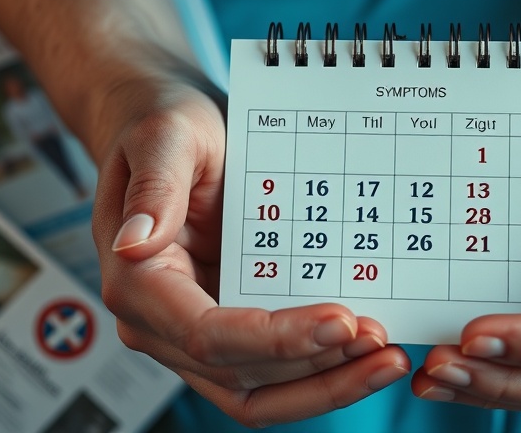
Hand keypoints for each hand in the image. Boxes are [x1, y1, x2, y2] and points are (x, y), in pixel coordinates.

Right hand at [88, 59, 409, 427]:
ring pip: (257, 393)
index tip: (342, 321)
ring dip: (324, 384)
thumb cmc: (166, 127)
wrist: (171, 132)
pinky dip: (316, 374)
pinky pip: (271, 376)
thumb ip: (155, 185)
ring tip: (384, 358)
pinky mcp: (227, 334)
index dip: (275, 338)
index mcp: (137, 280)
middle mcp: (158, 323)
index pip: (206, 333)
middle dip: (316, 367)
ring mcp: (192, 337)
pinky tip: (363, 355)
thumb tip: (136, 244)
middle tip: (381, 342)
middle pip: (239, 374)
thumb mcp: (165, 134)